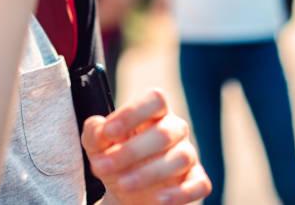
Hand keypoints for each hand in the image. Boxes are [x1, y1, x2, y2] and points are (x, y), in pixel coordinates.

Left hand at [83, 89, 210, 204]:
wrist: (125, 192)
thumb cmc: (115, 160)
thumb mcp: (97, 145)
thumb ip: (95, 132)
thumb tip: (100, 128)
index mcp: (154, 113)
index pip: (155, 100)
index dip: (133, 113)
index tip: (108, 132)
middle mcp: (175, 130)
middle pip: (165, 132)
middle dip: (131, 151)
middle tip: (102, 166)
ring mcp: (188, 155)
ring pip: (181, 158)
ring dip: (148, 173)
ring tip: (121, 185)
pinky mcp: (196, 181)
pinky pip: (199, 185)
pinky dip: (180, 194)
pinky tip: (157, 199)